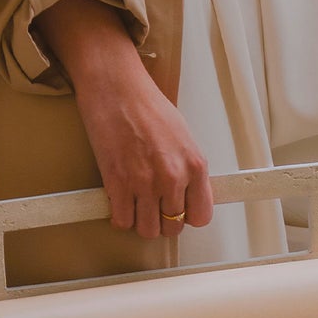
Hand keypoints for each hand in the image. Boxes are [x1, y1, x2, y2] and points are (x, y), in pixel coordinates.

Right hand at [32, 0, 213, 240]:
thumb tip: (186, 193)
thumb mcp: (182, 136)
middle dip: (161, 219)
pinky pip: (122, 221)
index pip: (201, 215)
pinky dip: (120, 216)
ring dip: (140, 221)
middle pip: (172, 226)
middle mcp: (173, 177)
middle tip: (152, 205)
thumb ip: (187, 168)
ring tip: (135, 205)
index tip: (177, 210)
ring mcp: (145, 183)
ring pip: (147, 229)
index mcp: (194, 165)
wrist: (116, 87)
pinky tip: (119, 202)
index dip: (187, 216)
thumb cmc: (146, 105)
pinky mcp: (117, 183)